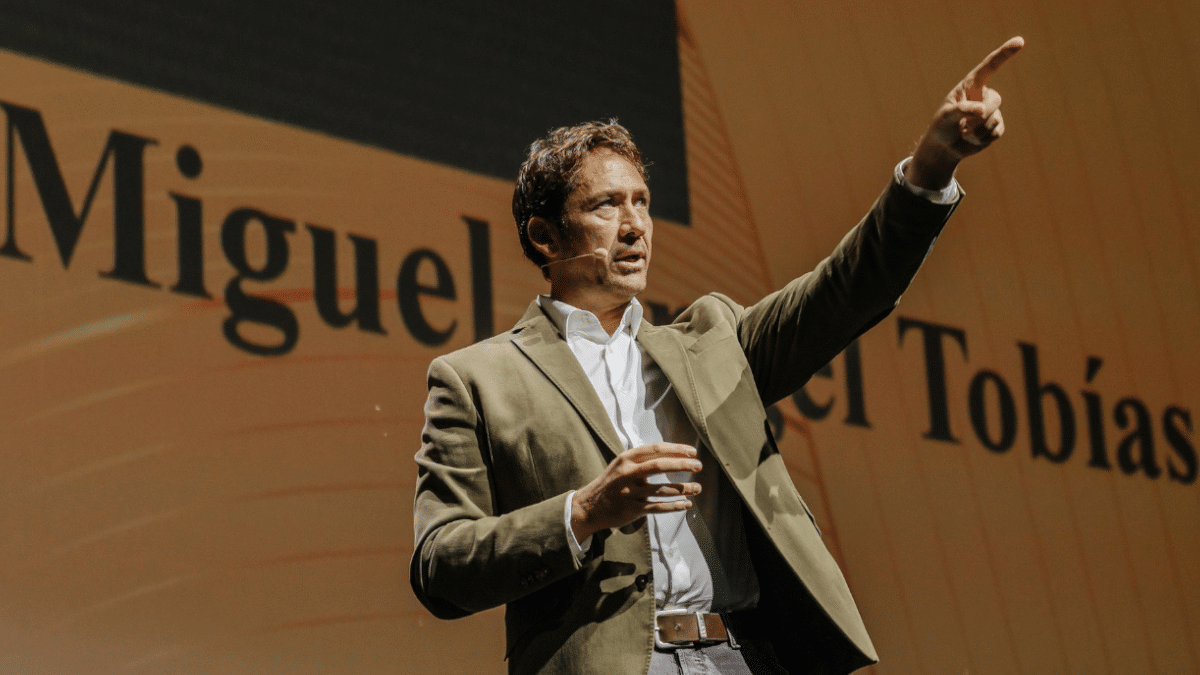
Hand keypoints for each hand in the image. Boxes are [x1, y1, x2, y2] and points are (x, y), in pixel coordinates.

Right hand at [571, 443, 701, 541]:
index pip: (656, 449)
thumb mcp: (621, 465)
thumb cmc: (611, 483)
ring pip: (663, 489)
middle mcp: (628, 473)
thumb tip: (672, 453)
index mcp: (626, 459)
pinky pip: (659, 507)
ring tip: (698, 488)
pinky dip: (675, 506)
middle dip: (683, 465)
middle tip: (698, 466)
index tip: (692, 452)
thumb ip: (642, 459)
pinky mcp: (633, 510)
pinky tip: (686, 504)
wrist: (590, 506)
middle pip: (660, 466)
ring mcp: (631, 492)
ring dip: (684, 488)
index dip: (676, 449)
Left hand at [907, 36, 1024, 189]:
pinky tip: (972, 139)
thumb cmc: (942, 126)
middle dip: (981, 116)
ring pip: (994, 120)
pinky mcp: (996, 126)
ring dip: (976, 132)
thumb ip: (962, 110)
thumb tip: (982, 110)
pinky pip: (996, 133)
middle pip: (996, 100)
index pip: (990, 66)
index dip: (1005, 53)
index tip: (1020, 41)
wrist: (944, 146)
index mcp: (971, 85)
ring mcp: (992, 111)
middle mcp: (984, 95)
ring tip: (964, 132)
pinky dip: (981, 140)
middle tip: (963, 126)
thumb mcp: (946, 116)